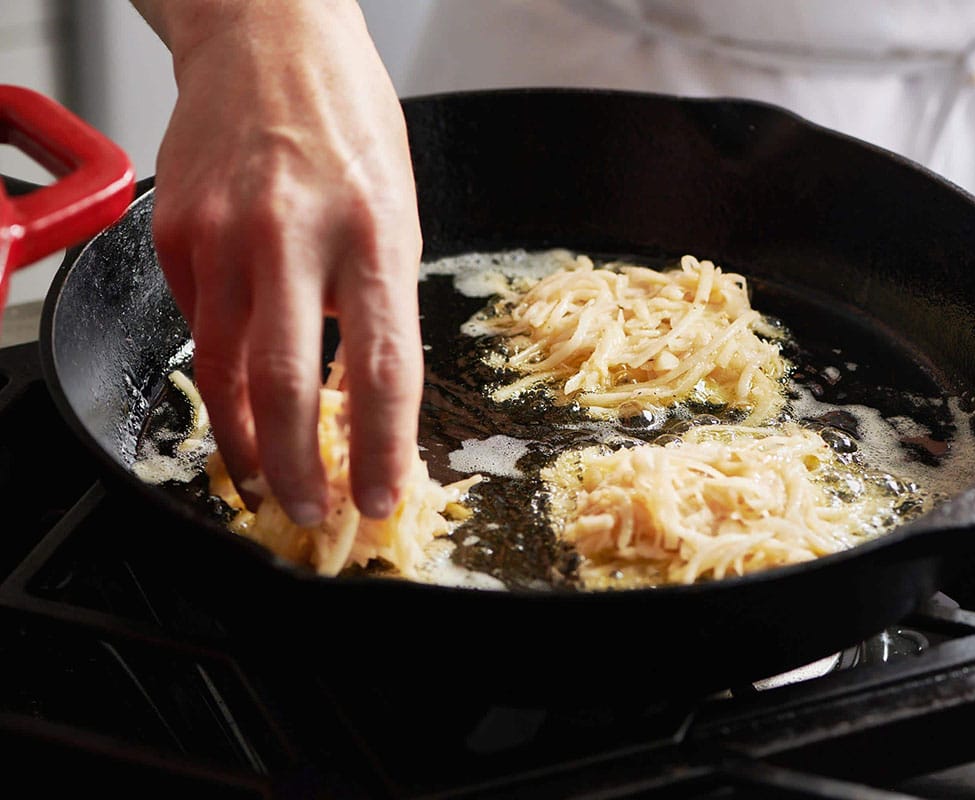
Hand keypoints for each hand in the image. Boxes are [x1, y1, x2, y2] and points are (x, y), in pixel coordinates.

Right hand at [134, 0, 423, 523]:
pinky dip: (218, 369)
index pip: (384, 367)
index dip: (380, 448)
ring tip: (263, 478)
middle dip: (295, 469)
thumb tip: (363, 396)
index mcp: (372, 233)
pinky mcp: (175, 236)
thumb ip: (378, 301)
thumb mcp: (396, 212)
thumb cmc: (346, 125)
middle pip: (283, 385)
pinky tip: (235, 383)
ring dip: (243, 441)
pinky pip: (196, 326)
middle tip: (306, 511)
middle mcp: (294, 236)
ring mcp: (224, 235)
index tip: (380, 498)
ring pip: (221, 372)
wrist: (266, 38)